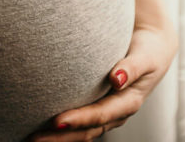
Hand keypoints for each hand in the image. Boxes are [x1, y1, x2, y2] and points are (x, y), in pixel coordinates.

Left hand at [24, 19, 178, 139]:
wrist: (153, 51)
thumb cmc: (147, 50)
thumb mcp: (145, 57)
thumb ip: (131, 67)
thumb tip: (116, 79)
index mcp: (128, 102)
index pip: (100, 114)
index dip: (79, 119)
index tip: (55, 120)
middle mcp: (117, 113)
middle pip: (87, 131)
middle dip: (60, 137)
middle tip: (33, 138)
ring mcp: (108, 114)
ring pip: (82, 132)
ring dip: (58, 138)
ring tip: (31, 138)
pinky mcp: (100, 108)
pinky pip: (81, 125)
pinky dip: (64, 130)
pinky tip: (44, 129)